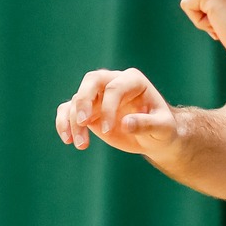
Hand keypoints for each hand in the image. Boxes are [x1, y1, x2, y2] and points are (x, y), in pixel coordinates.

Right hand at [56, 68, 176, 152]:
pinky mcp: (88, 110)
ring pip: (77, 98)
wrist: (155, 137)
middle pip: (92, 80)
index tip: (109, 131)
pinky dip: (63, 122)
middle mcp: (114, 82)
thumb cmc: (163, 129)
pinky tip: (67, 139)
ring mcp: (99, 96)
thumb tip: (126, 123)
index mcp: (134, 81)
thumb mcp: (162, 128)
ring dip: (73, 120)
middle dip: (84, 100)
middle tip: (82, 122)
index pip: (114, 87)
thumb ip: (147, 124)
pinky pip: (68, 109)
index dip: (108, 107)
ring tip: (80, 144)